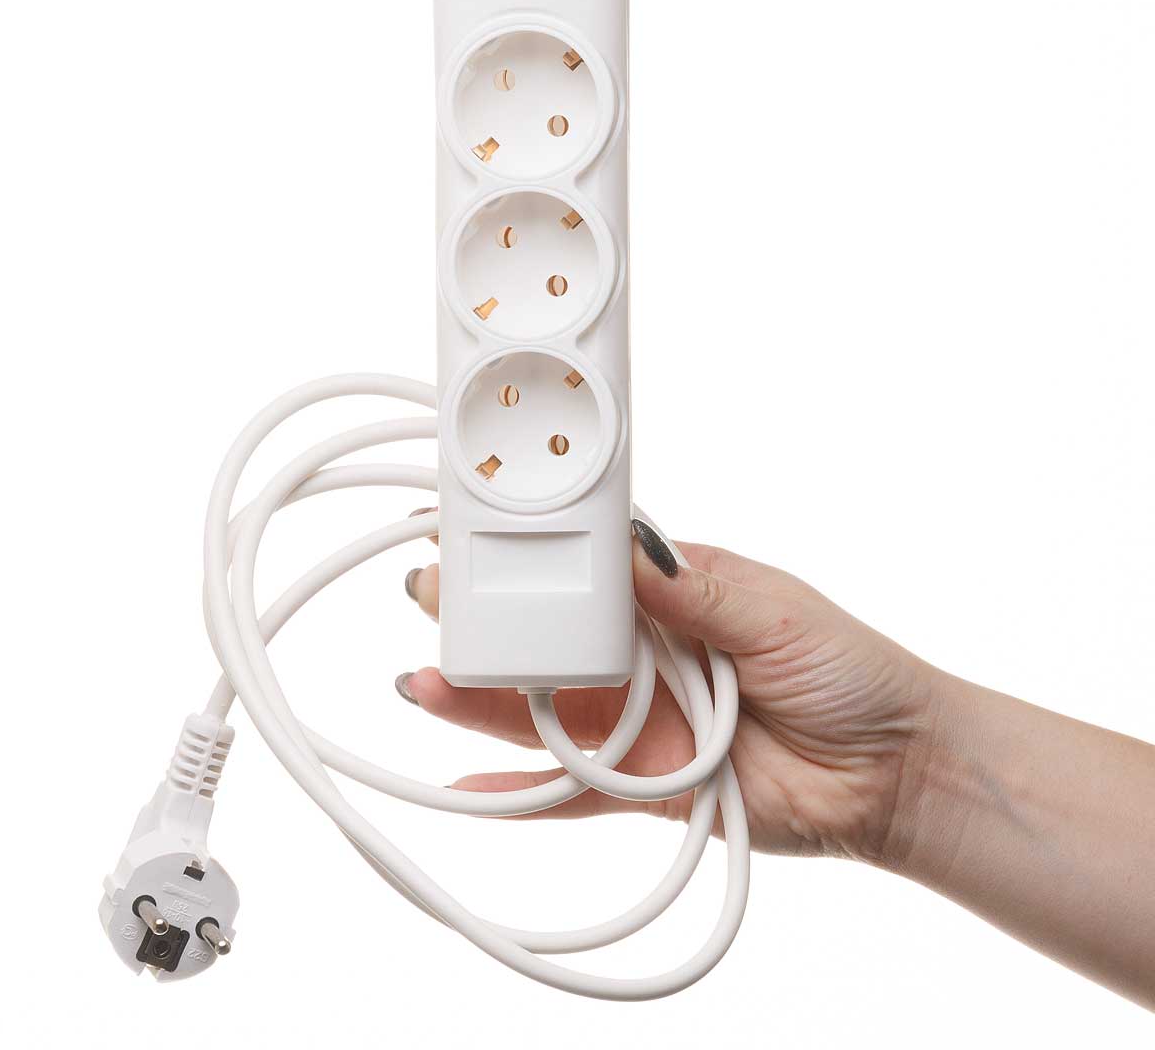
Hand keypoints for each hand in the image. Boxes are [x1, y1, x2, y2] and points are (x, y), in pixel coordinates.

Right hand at [400, 519, 937, 863]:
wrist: (894, 773)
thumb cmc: (851, 672)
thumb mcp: (773, 609)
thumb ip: (692, 588)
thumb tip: (622, 546)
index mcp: (675, 593)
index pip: (590, 567)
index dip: (535, 551)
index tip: (476, 530)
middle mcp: (645, 653)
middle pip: (550, 637)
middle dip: (488, 619)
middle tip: (428, 599)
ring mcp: (640, 720)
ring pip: (545, 708)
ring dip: (482, 698)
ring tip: (424, 683)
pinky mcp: (644, 786)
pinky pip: (570, 788)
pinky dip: (519, 789)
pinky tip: (466, 778)